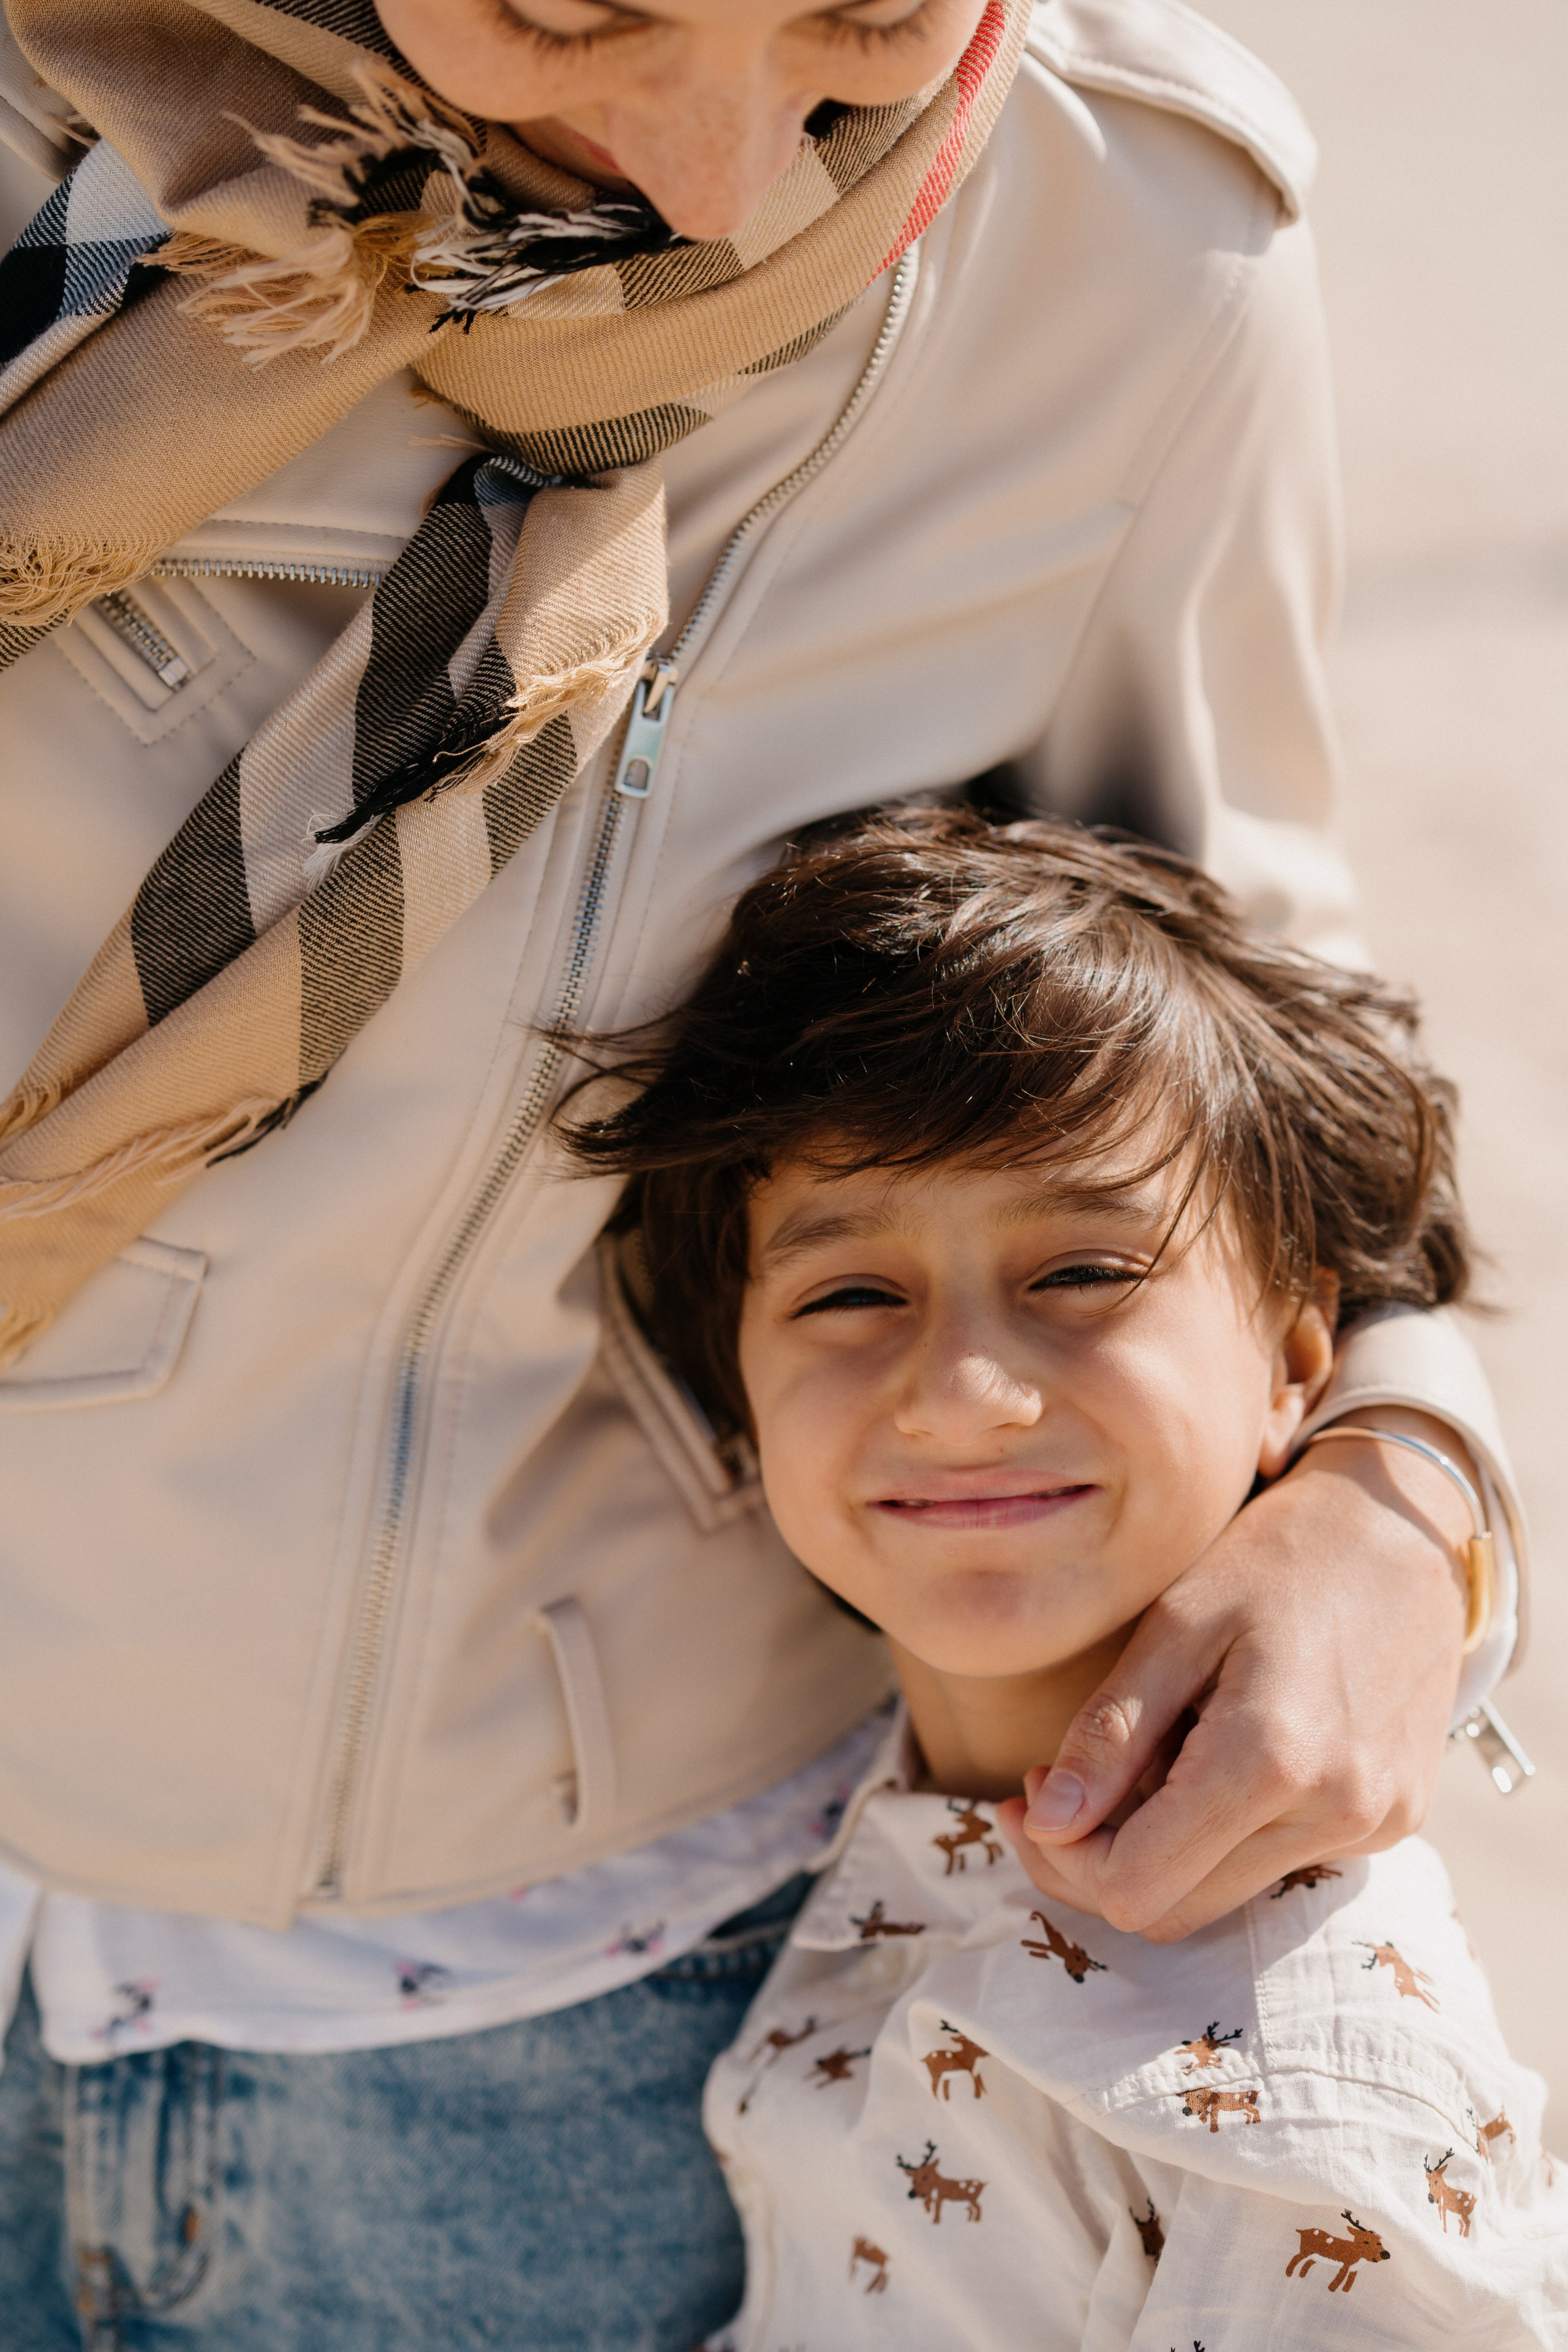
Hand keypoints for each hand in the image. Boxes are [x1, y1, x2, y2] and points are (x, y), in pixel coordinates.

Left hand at [996, 1409, 1473, 1941]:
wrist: (1405, 1531)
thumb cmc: (1279, 1557)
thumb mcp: (1176, 1623)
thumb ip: (1111, 1732)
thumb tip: (1047, 1824)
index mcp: (1270, 1759)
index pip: (1136, 1886)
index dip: (1064, 1856)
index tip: (1033, 1790)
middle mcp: (1334, 1812)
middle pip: (1175, 1911)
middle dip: (1096, 1862)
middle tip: (1056, 1786)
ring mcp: (1373, 1825)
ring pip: (1223, 1895)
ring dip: (1159, 1849)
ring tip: (1142, 1757)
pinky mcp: (1394, 1822)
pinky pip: (1278, 1861)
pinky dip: (1222, 1832)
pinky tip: (1209, 1755)